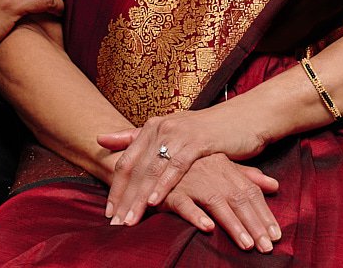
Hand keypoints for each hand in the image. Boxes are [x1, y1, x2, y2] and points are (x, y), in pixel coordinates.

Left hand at [97, 107, 266, 227]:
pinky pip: (175, 167)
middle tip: (115, 222)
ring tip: (130, 219)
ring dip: (139, 198)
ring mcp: (178, 133)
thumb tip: (100, 138)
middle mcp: (161, 127)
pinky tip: (155, 202)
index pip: (126, 161)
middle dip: (123, 198)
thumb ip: (135, 137)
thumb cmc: (205, 131)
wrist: (243, 119)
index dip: (115, 188)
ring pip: (151, 171)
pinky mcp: (197, 141)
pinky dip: (163, 186)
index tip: (109, 211)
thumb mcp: (170, 133)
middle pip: (134, 169)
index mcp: (152, 127)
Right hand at [158, 154, 281, 252]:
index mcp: (224, 166)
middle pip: (238, 199)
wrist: (153, 160)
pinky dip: (196, 215)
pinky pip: (183, 204)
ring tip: (247, 245)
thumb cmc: (191, 167)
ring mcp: (190, 181)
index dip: (264, 213)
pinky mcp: (169, 192)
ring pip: (216, 203)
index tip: (277, 235)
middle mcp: (210, 172)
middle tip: (267, 247)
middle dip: (254, 224)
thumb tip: (275, 185)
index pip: (250, 191)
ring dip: (233, 224)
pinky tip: (208, 228)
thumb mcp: (221, 167)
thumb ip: (246, 176)